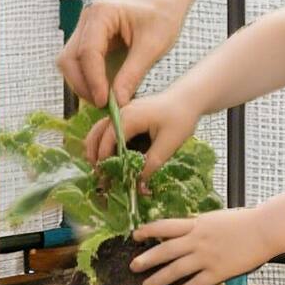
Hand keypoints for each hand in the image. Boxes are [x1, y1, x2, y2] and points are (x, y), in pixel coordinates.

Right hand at [58, 0, 188, 108]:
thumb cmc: (162, 15)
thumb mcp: (152, 46)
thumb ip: (132, 75)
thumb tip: (117, 102)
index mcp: (101, 13)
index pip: (87, 52)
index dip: (93, 80)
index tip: (103, 102)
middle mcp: (87, 19)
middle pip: (69, 58)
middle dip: (82, 84)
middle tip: (102, 104)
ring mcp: (85, 28)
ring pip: (70, 62)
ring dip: (82, 83)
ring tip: (104, 100)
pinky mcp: (89, 38)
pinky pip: (80, 62)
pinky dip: (88, 78)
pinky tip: (103, 90)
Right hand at [83, 85, 201, 174]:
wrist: (188, 98)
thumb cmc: (181, 117)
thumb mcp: (169, 143)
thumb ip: (152, 164)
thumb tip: (139, 186)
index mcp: (128, 118)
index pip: (107, 142)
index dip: (105, 162)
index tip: (107, 180)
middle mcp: (120, 114)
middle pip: (96, 135)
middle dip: (96, 158)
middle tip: (101, 178)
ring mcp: (122, 114)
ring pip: (99, 132)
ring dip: (97, 151)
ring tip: (102, 171)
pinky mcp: (126, 117)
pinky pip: (108, 131)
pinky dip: (105, 145)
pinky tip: (112, 160)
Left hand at [130, 208, 274, 284]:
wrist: (264, 229)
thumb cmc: (244, 221)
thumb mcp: (215, 218)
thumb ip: (199, 226)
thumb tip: (185, 230)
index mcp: (197, 224)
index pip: (165, 226)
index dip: (148, 231)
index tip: (135, 235)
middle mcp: (197, 240)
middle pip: (165, 250)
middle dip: (147, 259)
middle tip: (133, 267)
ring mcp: (207, 257)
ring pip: (176, 269)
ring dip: (159, 278)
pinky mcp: (219, 271)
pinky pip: (197, 283)